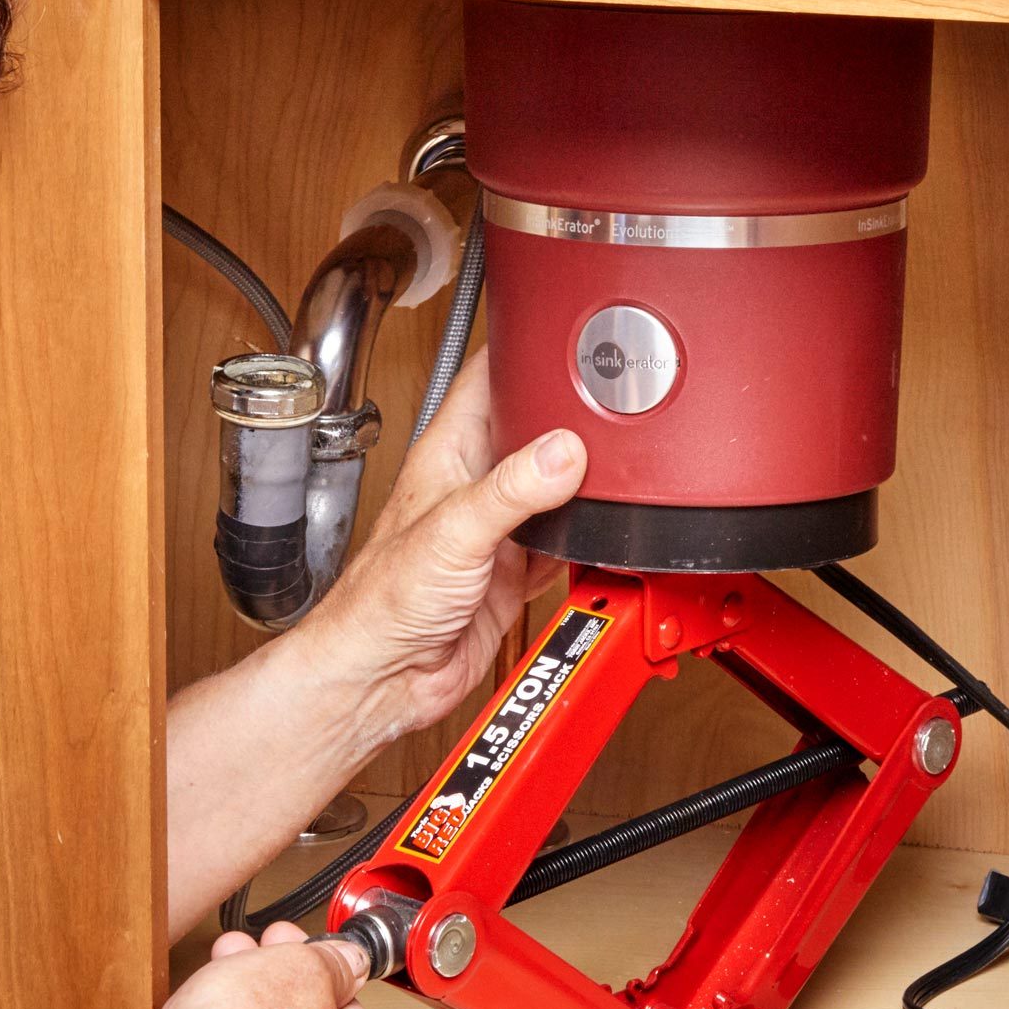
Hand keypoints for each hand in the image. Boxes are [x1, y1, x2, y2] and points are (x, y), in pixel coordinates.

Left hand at [304, 348, 586, 733]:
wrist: (385, 675)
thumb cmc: (383, 601)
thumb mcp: (454, 531)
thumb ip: (514, 489)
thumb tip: (567, 451)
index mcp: (451, 452)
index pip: (492, 375)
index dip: (529, 346)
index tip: (573, 332)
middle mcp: (477, 482)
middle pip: (538, 427)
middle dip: (575, 414)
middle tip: (620, 401)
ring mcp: (501, 526)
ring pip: (558, 484)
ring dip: (587, 480)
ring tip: (625, 464)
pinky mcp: (518, 569)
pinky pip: (567, 540)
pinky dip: (590, 537)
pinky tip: (605, 531)